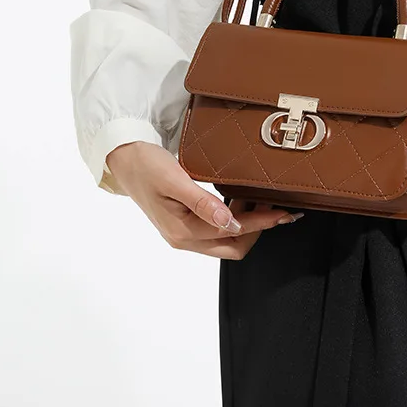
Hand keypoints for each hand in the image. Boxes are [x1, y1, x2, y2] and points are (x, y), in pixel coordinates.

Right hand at [105, 141, 302, 258]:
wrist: (122, 159)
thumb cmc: (146, 166)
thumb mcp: (175, 180)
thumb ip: (203, 203)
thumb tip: (230, 222)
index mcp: (182, 232)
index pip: (233, 234)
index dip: (262, 223)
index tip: (283, 213)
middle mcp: (184, 239)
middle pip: (233, 247)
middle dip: (258, 229)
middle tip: (276, 207)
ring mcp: (183, 234)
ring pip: (226, 240)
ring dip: (248, 224)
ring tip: (262, 201)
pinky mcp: (183, 224)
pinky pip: (216, 230)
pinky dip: (234, 219)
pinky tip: (240, 201)